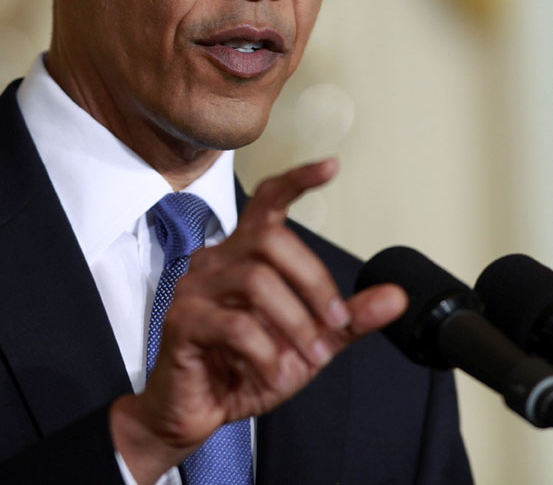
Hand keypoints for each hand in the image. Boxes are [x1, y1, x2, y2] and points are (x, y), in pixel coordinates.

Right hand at [110, 160, 406, 483]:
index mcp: (247, 253)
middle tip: (333, 324)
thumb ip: (347, 318)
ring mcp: (195, 286)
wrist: (199, 410)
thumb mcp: (309, 342)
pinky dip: (266, 354)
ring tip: (307, 357)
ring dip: (294, 322)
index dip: (298, 181)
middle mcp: (218, 259)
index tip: (330, 167)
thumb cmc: (247, 367)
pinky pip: (233, 325)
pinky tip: (274, 373)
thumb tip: (396, 297)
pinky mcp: (182, 319)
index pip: (268, 201)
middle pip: (271, 241)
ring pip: (255, 279)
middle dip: (314, 283)